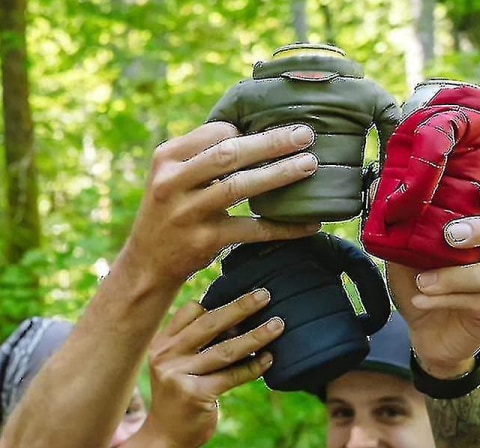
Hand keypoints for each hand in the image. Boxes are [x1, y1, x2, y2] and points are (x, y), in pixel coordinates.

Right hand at [123, 122, 319, 289]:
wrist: (148, 262)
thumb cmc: (171, 211)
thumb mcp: (173, 177)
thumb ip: (203, 156)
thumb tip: (256, 133)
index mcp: (167, 157)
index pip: (216, 132)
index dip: (251, 131)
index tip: (279, 133)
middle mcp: (172, 182)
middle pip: (229, 154)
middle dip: (271, 142)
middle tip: (305, 135)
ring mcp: (187, 212)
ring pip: (240, 187)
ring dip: (279, 174)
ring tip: (310, 166)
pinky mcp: (204, 241)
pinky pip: (251, 230)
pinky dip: (283, 227)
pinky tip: (308, 224)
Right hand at [144, 289, 283, 447]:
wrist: (166, 437)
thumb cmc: (181, 395)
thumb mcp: (179, 364)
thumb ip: (199, 342)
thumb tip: (239, 317)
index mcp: (163, 343)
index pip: (191, 311)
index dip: (218, 300)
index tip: (245, 289)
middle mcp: (166, 356)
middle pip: (210, 324)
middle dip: (240, 307)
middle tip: (265, 295)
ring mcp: (178, 375)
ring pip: (225, 350)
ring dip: (256, 336)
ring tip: (278, 325)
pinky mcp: (194, 395)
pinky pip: (232, 376)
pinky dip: (253, 367)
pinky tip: (270, 359)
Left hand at [386, 180, 479, 377]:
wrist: (422, 330)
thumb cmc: (419, 283)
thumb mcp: (403, 252)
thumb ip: (398, 226)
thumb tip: (378, 189)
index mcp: (478, 233)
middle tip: (450, 235)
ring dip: (454, 276)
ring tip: (422, 282)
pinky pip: (476, 302)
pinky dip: (445, 299)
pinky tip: (420, 300)